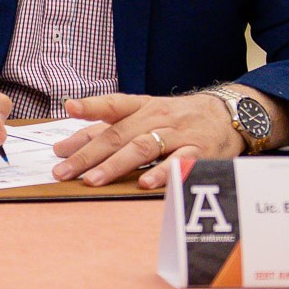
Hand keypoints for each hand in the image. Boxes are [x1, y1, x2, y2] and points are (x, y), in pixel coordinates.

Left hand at [50, 92, 242, 188]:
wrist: (226, 114)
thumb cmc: (174, 118)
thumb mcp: (142, 114)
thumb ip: (104, 128)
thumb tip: (64, 146)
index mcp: (140, 107)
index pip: (112, 105)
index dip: (91, 106)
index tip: (70, 108)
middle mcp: (156, 117)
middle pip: (117, 135)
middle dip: (87, 155)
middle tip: (63, 171)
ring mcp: (177, 134)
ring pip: (142, 147)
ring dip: (115, 165)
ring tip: (93, 180)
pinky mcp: (198, 151)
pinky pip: (178, 162)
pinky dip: (161, 173)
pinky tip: (144, 184)